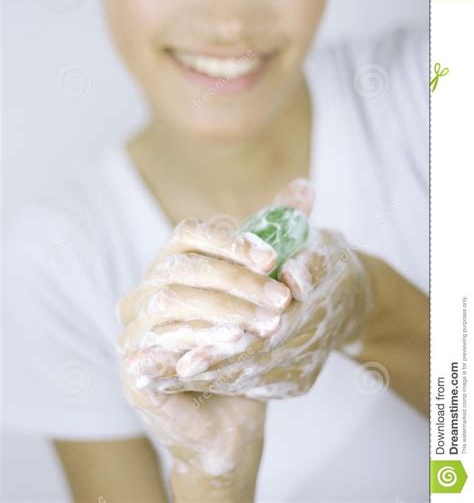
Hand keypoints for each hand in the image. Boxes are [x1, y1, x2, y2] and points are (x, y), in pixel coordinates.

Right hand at [116, 180, 372, 399]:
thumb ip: (279, 235)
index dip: (229, 242)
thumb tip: (305, 186)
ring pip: (170, 303)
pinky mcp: (133, 369)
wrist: (233, 414)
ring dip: (222, 310)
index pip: (189, 234)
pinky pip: (159, 347)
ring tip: (266, 323)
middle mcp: (144, 292)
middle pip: (182, 269)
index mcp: (170, 265)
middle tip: (279, 299)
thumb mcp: (264, 285)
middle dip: (235, 281)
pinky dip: (198, 342)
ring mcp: (133, 330)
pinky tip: (233, 345)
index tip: (270, 257)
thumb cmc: (246, 342)